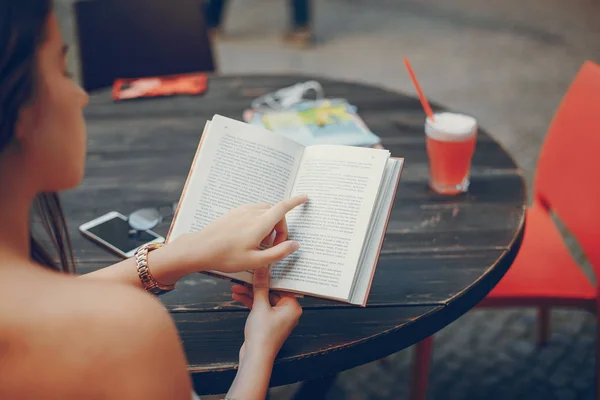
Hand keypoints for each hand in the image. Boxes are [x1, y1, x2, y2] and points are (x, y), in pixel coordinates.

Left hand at [170, 194, 307, 273]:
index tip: (305, 198)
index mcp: (260, 223)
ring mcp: (241, 211)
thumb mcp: (256, 261)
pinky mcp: (234, 213)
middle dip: (280, 227)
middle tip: (274, 247)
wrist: (199, 249)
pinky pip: (253, 212)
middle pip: (275, 212)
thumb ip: (278, 253)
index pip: (283, 207)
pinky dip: (258, 221)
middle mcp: (252, 213)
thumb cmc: (226, 257)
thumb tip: (295, 244)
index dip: (296, 202)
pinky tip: (249, 238)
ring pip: (264, 211)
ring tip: (261, 244)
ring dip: (269, 224)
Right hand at [232, 267, 302, 362]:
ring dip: (250, 293)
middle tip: (244, 277)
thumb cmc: (262, 335)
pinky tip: (237, 296)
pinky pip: (260, 307)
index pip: (282, 285)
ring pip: (264, 299)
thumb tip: (262, 269)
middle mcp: (288, 311)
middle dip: (255, 285)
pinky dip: (250, 302)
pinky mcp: (268, 322)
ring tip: (235, 287)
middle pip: (271, 291)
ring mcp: (278, 317)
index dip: (270, 275)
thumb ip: (261, 286)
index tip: (261, 266)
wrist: (255, 357)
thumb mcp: (260, 306)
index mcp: (293, 306)